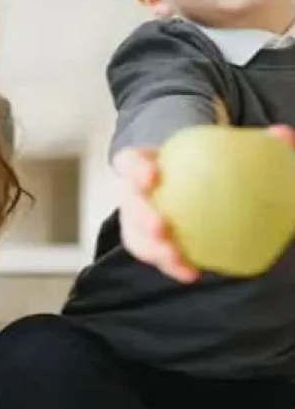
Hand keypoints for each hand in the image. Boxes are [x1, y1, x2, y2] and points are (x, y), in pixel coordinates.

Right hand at [113, 124, 294, 283]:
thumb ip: (251, 141)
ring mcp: (136, 219)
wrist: (185, 177)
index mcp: (142, 164)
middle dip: (141, 218)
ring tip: (178, 260)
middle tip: (162, 227)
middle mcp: (132, 193)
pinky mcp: (146, 241)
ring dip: (153, 250)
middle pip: (129, 205)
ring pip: (135, 237)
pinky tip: (194, 273)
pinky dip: (171, 265)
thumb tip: (283, 135)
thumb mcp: (218, 145)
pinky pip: (155, 255)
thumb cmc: (200, 160)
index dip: (135, 169)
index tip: (153, 177)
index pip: (130, 162)